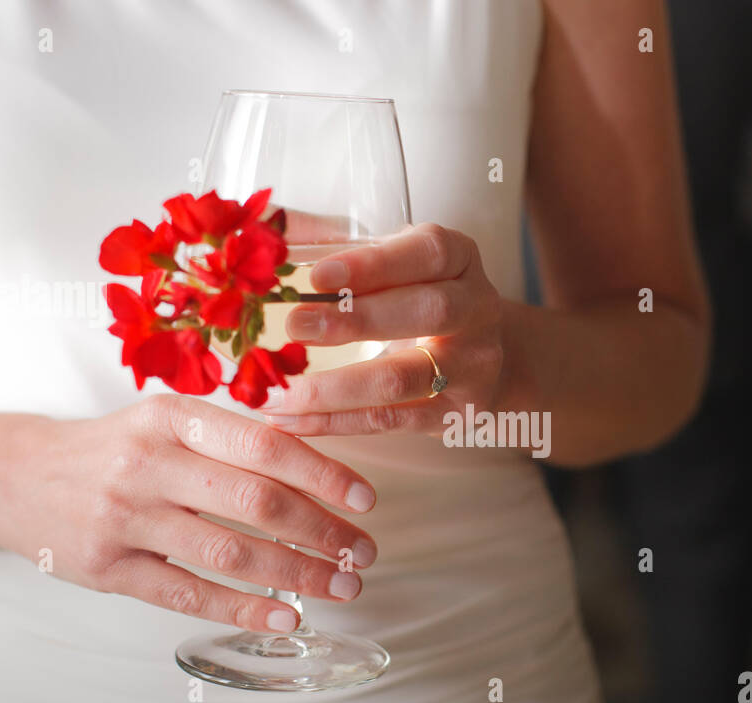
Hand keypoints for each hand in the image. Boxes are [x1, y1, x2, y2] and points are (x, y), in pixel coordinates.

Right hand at [0, 395, 377, 630]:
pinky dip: (245, 609)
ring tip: (341, 588)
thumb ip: (234, 441)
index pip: (266, 445)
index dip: (324, 475)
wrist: (13, 476)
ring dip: (297, 575)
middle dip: (323, 532)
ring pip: (230, 552)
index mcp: (173, 417)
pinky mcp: (107, 567)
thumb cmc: (114, 449)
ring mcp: (124, 517)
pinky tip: (286, 618)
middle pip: (256, 501)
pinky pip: (189, 593)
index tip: (367, 499)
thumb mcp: (167, 423)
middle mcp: (149, 462)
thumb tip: (323, 470)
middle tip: (364, 555)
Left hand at [260, 222, 505, 434]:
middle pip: (427, 312)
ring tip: (279, 392)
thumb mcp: (395, 262)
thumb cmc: (419, 298)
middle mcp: (476, 310)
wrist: (485, 359)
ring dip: (334, 387)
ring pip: (402, 379)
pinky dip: (335, 422)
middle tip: (294, 326)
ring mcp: (471, 367)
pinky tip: (291, 419)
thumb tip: (266, 231)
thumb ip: (336, 245)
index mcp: (459, 259)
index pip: (428, 253)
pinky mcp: (454, 414)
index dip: (375, 264)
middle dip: (355, 321)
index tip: (319, 274)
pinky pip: (390, 421)